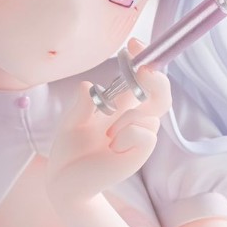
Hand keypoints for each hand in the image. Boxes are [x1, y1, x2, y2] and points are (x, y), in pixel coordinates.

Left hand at [45, 39, 171, 210]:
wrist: (65, 182)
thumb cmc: (70, 152)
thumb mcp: (70, 123)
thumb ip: (80, 105)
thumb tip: (87, 86)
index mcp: (119, 106)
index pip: (140, 79)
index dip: (143, 59)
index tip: (134, 44)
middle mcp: (133, 118)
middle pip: (161, 93)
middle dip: (156, 79)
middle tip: (144, 72)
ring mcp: (140, 135)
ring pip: (147, 113)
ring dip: (122, 121)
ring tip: (105, 138)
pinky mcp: (141, 151)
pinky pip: (143, 132)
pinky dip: (124, 137)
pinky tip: (112, 148)